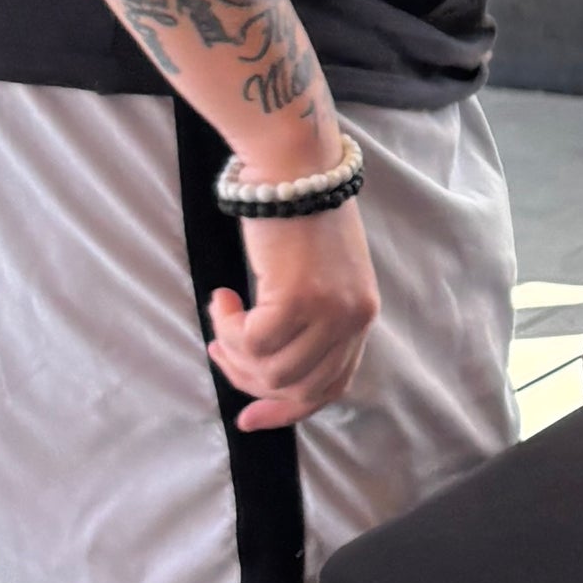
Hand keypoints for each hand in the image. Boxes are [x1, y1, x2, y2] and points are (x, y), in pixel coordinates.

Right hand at [210, 193, 379, 429]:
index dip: (287, 410)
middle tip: (220, 351)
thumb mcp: (320, 274)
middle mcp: (352, 318)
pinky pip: (253, 343)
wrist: (295, 165)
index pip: (331, 386)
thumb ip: (310, 318)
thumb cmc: (300, 210)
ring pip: (272, 371)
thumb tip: (266, 363)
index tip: (249, 417)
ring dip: (235, 352)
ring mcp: (328, 310)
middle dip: (250, 381)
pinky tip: (223, 299)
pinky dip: (229, 329)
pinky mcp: (298, 298)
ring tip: (222, 318)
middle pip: (298, 387)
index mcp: (362, 315)